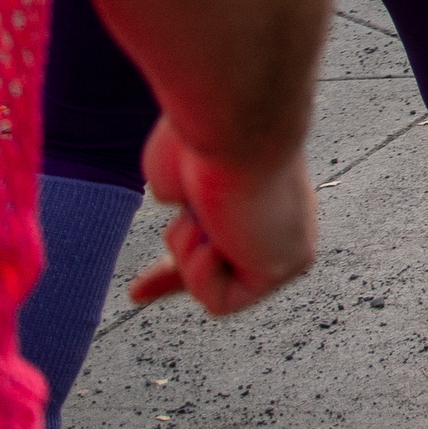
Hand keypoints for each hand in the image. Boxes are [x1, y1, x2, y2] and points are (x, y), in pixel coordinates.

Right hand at [127, 120, 316, 316]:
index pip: (220, 238)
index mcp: (257, 188)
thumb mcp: (176, 168)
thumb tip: (188, 215)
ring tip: (203, 211)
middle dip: (173, 278)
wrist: (233, 126)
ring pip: (212, 281)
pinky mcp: (289, 265)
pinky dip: (201, 275)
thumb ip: (182, 197)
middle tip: (138, 290)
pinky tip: (216, 239)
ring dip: (187, 250)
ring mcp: (288, 240)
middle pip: (222, 269)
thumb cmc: (205, 132)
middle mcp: (278, 215)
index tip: (139, 291)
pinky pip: (222, 302)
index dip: (177, 264)